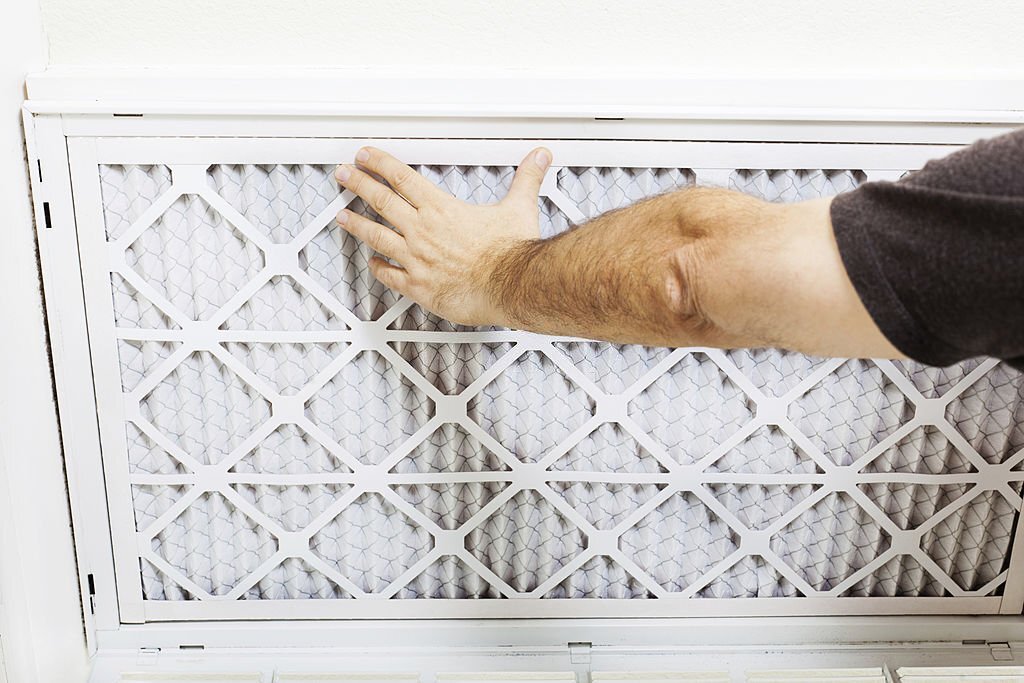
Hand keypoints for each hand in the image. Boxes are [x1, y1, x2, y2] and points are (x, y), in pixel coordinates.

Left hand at [334, 146, 552, 325]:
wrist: (511, 286)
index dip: (379, 163)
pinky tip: (372, 264)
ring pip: (376, 236)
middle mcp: (422, 231)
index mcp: (441, 209)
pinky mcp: (419, 286)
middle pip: (380, 201)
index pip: (401, 178)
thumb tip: (538, 158)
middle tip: (343, 175)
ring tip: (342, 216)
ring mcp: (416, 259)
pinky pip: (390, 275)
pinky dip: (378, 268)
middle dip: (357, 185)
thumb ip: (526, 180)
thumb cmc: (512, 253)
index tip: (364, 156)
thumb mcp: (519, 208)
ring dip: (356, 224)